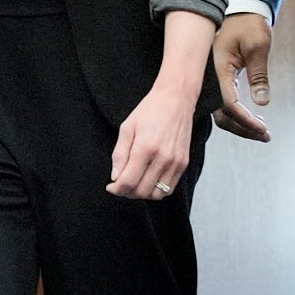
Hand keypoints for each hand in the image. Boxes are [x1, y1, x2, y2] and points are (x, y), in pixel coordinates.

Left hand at [110, 83, 196, 199]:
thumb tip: (115, 178)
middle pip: (141, 191)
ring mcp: (175, 162)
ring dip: (142, 193)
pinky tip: (149, 180)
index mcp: (145, 148)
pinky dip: (157, 190)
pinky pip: (169, 188)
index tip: (111, 186)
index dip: (116, 189)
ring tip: (135, 183)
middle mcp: (163, 158)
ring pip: (156, 194)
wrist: (176, 99)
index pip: (128, 182)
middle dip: (127, 192)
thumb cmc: (149, 111)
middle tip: (121, 185)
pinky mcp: (183, 163)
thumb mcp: (127, 128)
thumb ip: (119, 154)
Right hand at [211, 14, 273, 142]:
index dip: (245, 120)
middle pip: (222, 114)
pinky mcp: (218, 79)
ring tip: (260, 130)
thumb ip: (259, 76)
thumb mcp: (258, 46)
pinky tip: (251, 117)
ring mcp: (213, 80)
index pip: (229, 104)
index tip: (262, 129)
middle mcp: (211, 78)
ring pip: (221, 112)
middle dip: (243, 129)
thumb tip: (261, 102)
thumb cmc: (248, 24)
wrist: (240, 10)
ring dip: (240, 124)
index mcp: (218, 70)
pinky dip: (237, 114)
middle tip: (264, 136)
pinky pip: (223, 103)